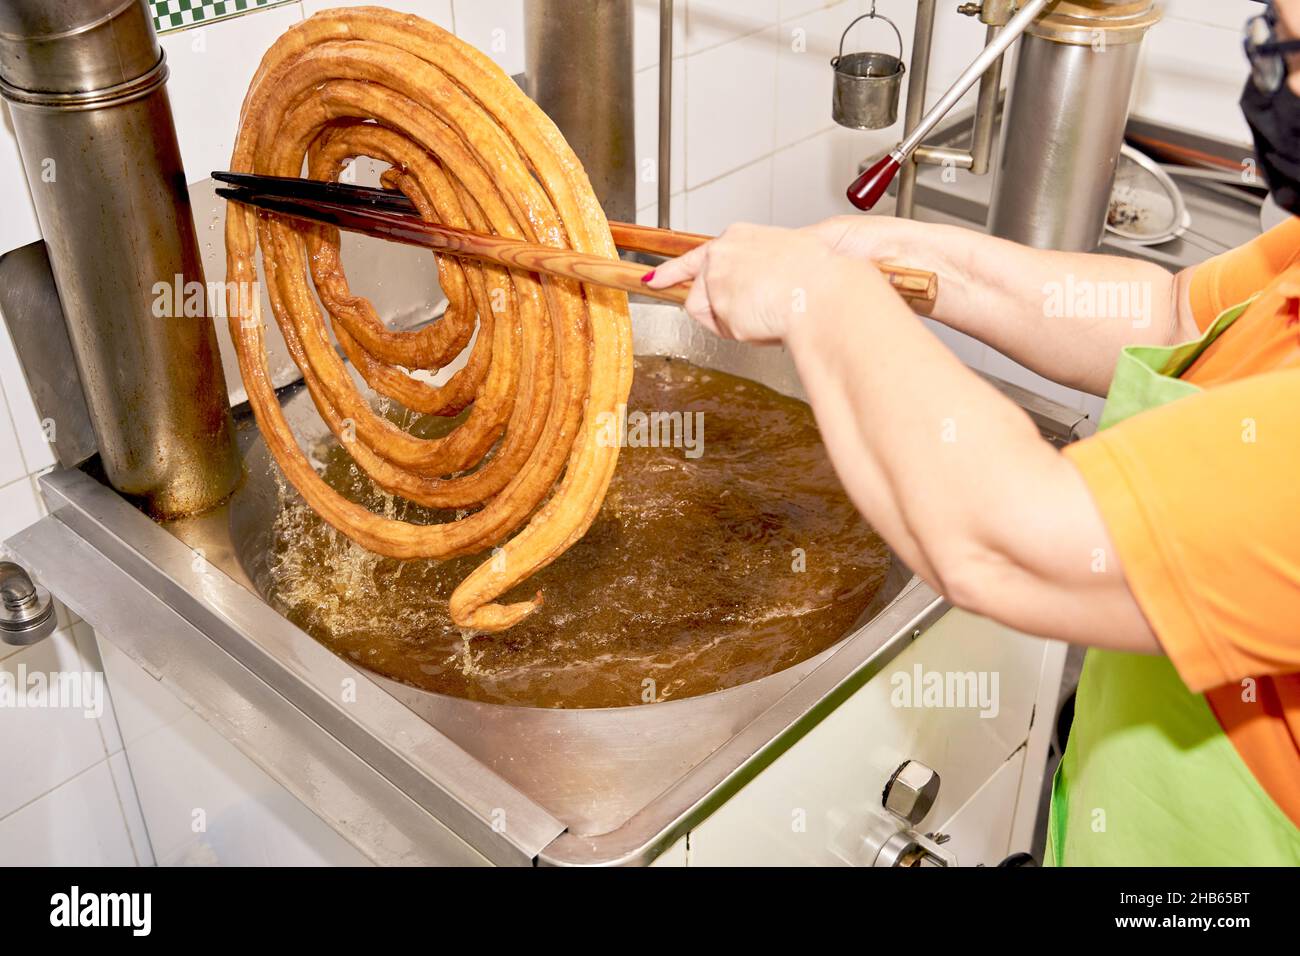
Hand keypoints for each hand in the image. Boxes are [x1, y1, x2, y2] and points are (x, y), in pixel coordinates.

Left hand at [644, 222, 892, 343]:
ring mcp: (716, 275)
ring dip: (733, 322)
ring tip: (766, 313)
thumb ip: (761, 272)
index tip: (654, 278)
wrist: (824, 291)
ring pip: (709, 312)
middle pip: (702, 291)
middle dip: (720, 308)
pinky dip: (739, 332)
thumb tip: (756, 291)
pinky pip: (720, 329)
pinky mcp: (716, 299)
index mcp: (741, 236)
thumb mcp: (789, 261)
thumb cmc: (819, 280)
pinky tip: (762, 320)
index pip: (700, 255)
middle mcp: (722, 250)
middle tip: (751, 314)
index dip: (673, 271)